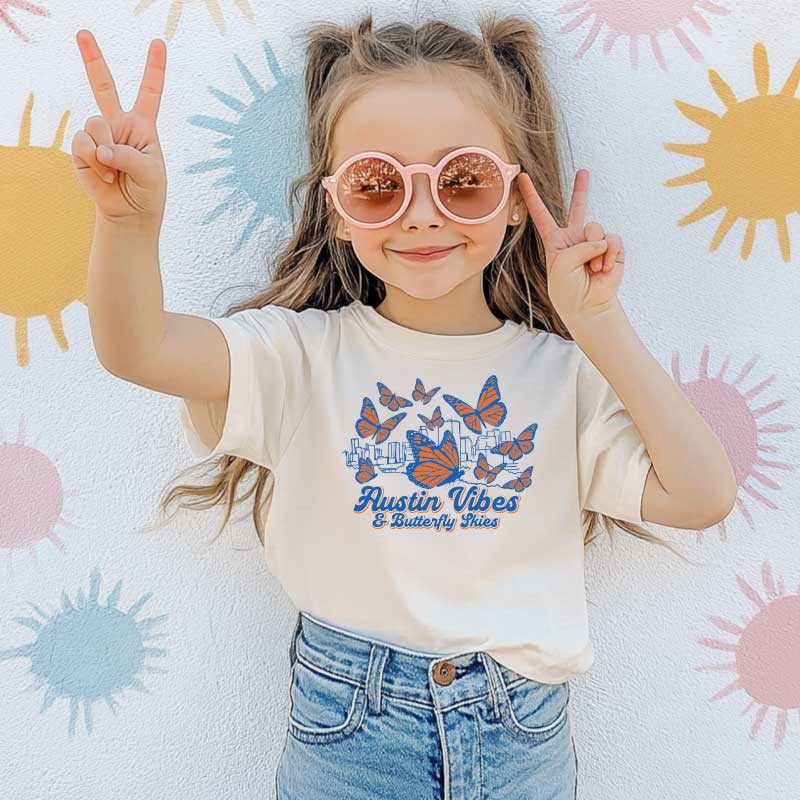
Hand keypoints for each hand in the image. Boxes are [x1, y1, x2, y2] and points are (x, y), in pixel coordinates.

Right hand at [72, 30, 167, 225]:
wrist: (129, 213)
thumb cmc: (148, 191)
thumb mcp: (150, 174)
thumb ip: (129, 158)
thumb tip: (102, 151)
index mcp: (143, 125)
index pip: (150, 92)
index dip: (154, 68)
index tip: (158, 43)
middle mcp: (119, 124)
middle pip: (104, 86)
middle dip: (92, 58)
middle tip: (82, 32)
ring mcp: (99, 135)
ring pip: (95, 124)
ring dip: (106, 152)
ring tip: (114, 171)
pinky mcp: (81, 148)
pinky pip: (82, 144)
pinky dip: (94, 162)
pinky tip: (104, 175)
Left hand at [516, 169, 625, 327]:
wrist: (588, 306)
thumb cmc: (568, 289)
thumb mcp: (561, 265)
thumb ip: (578, 246)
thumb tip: (602, 240)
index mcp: (555, 241)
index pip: (542, 215)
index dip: (532, 197)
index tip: (523, 177)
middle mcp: (574, 238)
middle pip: (577, 208)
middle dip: (581, 190)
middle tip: (583, 171)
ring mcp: (593, 242)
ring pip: (595, 227)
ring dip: (594, 250)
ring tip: (592, 267)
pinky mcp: (612, 249)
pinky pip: (612, 240)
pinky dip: (608, 255)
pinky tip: (604, 268)